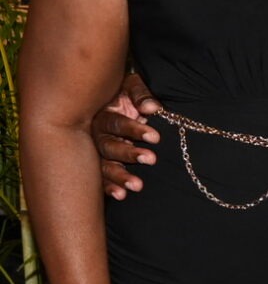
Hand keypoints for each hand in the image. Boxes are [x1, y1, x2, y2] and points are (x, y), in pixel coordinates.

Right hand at [94, 71, 161, 199]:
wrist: (116, 101)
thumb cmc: (126, 95)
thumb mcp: (132, 87)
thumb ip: (141, 95)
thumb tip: (152, 107)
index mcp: (103, 114)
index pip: (117, 123)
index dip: (134, 129)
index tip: (155, 137)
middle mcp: (96, 135)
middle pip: (108, 146)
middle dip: (129, 154)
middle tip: (151, 159)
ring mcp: (96, 152)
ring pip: (103, 165)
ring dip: (120, 176)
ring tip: (137, 186)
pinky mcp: (99, 166)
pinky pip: (101, 179)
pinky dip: (109, 188)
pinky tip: (121, 196)